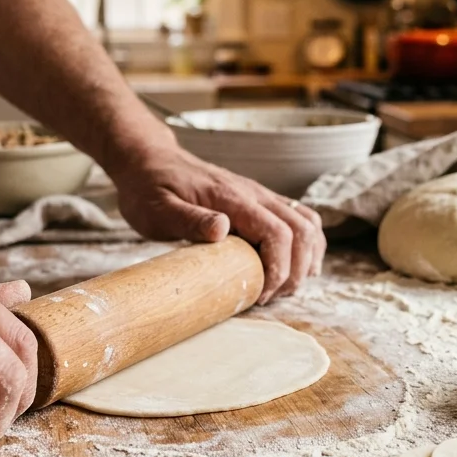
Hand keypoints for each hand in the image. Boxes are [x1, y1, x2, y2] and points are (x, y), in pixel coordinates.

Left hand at [108, 146, 325, 302]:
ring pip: (307, 222)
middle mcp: (254, 194)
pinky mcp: (259, 200)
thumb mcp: (158, 209)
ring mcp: (260, 195)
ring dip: (306, 257)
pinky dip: (306, 243)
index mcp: (232, 198)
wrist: (149, 160)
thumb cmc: (149, 188)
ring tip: (285, 285)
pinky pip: (299, 217)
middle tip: (273, 297)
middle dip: (296, 270)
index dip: (279, 269)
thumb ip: (190, 219)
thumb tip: (222, 229)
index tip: (261, 295)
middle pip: (301, 230)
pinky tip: (295, 264)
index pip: (278, 233)